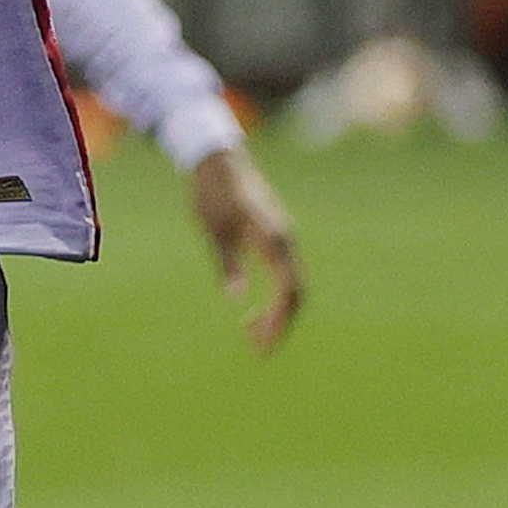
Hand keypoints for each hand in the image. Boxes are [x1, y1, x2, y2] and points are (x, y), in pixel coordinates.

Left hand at [190, 144, 305, 350]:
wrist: (217, 159)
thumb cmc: (211, 193)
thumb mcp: (213, 230)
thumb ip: (227, 263)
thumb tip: (236, 299)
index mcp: (273, 239)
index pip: (289, 289)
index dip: (279, 319)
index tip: (259, 341)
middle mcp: (285, 240)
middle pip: (296, 293)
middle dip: (280, 324)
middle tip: (255, 348)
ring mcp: (283, 239)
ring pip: (292, 286)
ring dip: (277, 314)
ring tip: (250, 334)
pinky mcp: (276, 238)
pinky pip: (285, 276)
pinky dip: (276, 298)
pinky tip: (253, 311)